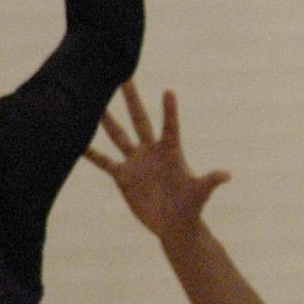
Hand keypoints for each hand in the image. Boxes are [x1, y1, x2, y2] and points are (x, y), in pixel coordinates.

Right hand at [85, 84, 229, 241]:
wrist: (174, 224)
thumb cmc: (190, 207)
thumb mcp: (199, 193)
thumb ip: (209, 181)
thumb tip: (226, 175)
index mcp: (171, 151)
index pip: (170, 126)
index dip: (169, 110)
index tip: (169, 91)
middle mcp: (151, 151)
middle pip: (140, 120)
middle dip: (133, 101)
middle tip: (124, 78)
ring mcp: (136, 162)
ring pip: (119, 136)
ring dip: (107, 121)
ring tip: (95, 102)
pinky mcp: (123, 176)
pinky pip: (104, 161)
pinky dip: (91, 153)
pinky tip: (76, 142)